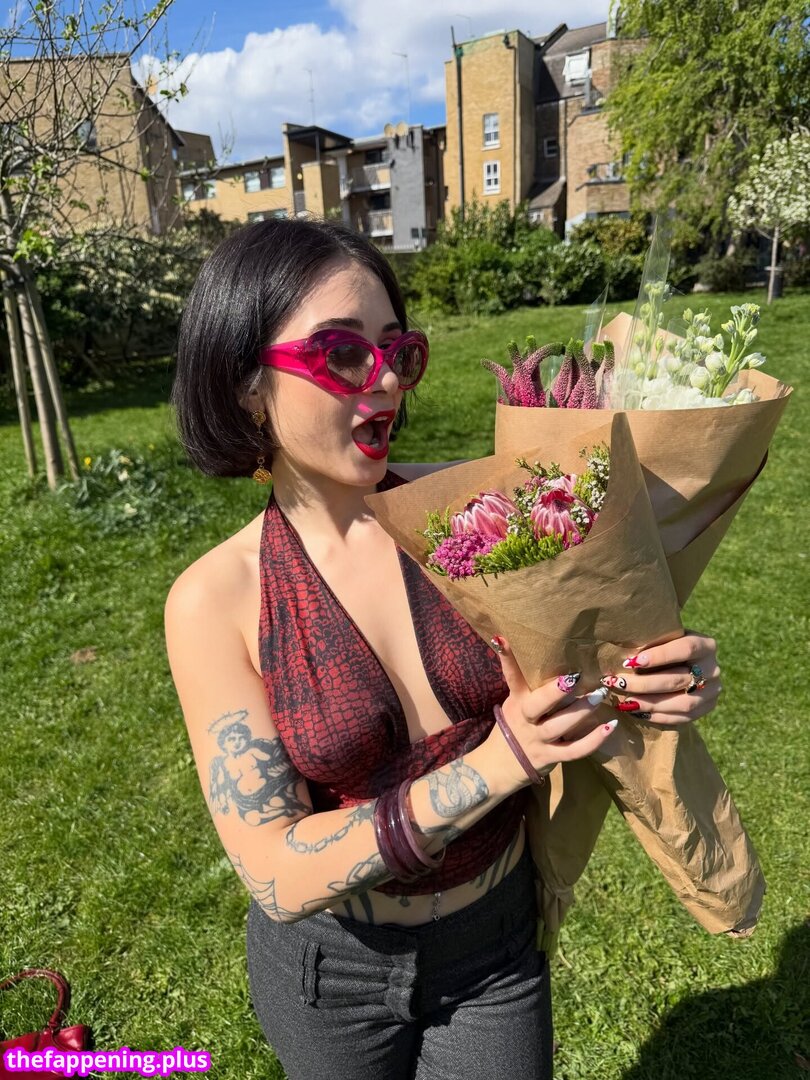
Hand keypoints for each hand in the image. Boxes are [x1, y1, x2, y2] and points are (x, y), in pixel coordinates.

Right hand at [487, 637, 618, 787]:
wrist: (498, 766)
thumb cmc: (514, 728)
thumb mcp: (516, 706)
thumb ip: (533, 690)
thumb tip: (564, 664)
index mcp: (516, 702)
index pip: (511, 677)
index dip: (507, 659)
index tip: (503, 639)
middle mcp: (525, 719)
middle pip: (537, 705)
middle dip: (555, 691)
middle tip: (575, 677)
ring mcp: (537, 739)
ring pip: (559, 726)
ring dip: (581, 711)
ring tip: (600, 696)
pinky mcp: (550, 757)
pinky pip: (574, 750)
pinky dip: (593, 740)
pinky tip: (610, 727)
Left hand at [599, 630, 720, 725]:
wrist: (686, 662)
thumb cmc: (667, 645)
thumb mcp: (665, 635)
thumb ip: (652, 637)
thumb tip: (623, 644)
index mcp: (706, 645)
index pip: (686, 649)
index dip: (660, 656)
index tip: (633, 661)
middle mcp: (713, 669)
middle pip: (679, 680)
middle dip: (645, 684)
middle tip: (619, 683)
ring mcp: (712, 691)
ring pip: (683, 703)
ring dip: (651, 703)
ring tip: (626, 701)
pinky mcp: (707, 708)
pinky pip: (683, 718)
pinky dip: (658, 716)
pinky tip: (637, 711)